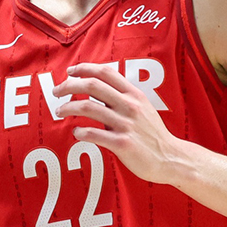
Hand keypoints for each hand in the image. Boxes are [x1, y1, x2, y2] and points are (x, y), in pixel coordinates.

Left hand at [54, 63, 182, 185]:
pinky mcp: (122, 144)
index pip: (105, 72)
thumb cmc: (152, 133)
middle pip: (92, 85)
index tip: (69, 71)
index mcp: (134, 94)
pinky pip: (93, 134)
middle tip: (56, 91)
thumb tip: (96, 88)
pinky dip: (80, 132)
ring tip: (59, 111)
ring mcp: (126, 124)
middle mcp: (130, 105)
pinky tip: (76, 133)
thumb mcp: (142, 107)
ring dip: (68, 107)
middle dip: (69, 86)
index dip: (84, 68)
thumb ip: (121, 97)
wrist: (170, 158)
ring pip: (88, 107)